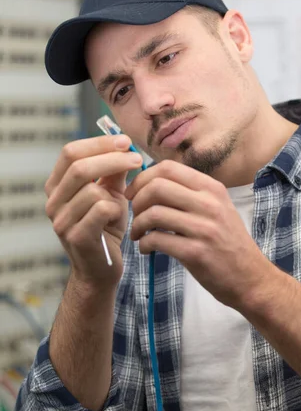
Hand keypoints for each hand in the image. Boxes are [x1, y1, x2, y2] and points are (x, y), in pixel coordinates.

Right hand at [45, 135, 142, 285]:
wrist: (103, 269)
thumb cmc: (107, 228)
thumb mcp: (110, 194)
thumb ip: (114, 171)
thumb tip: (124, 144)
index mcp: (57, 186)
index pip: (70, 152)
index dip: (99, 143)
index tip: (125, 141)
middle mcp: (53, 201)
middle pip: (78, 166)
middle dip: (112, 158)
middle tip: (138, 159)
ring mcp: (60, 220)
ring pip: (91, 189)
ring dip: (115, 193)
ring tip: (124, 204)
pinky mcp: (75, 236)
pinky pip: (100, 209)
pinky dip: (115, 210)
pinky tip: (118, 219)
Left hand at [125, 160, 266, 310]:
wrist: (250, 277)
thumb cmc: (228, 243)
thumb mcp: (218, 208)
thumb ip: (191, 194)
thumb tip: (153, 182)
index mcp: (212, 188)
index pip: (168, 168)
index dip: (143, 178)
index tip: (134, 193)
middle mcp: (210, 204)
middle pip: (157, 187)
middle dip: (137, 201)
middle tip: (136, 215)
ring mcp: (204, 228)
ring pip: (153, 213)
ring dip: (138, 225)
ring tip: (139, 235)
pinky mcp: (196, 252)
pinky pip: (157, 239)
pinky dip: (144, 244)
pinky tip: (147, 249)